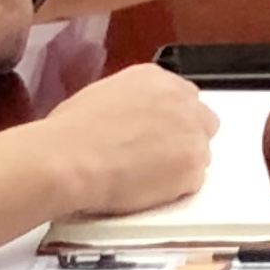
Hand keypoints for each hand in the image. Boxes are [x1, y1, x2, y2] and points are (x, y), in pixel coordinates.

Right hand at [38, 62, 220, 216]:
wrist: (68, 158)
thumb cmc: (69, 134)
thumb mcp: (100, 97)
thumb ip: (131, 104)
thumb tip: (130, 119)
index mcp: (155, 78)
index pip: (182, 97)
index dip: (170, 122)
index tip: (158, 135)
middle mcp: (181, 99)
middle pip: (201, 121)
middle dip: (184, 140)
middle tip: (158, 159)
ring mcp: (191, 132)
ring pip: (200, 153)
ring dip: (179, 166)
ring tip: (144, 179)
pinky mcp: (192, 165)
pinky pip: (192, 182)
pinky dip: (174, 191)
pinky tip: (146, 192)